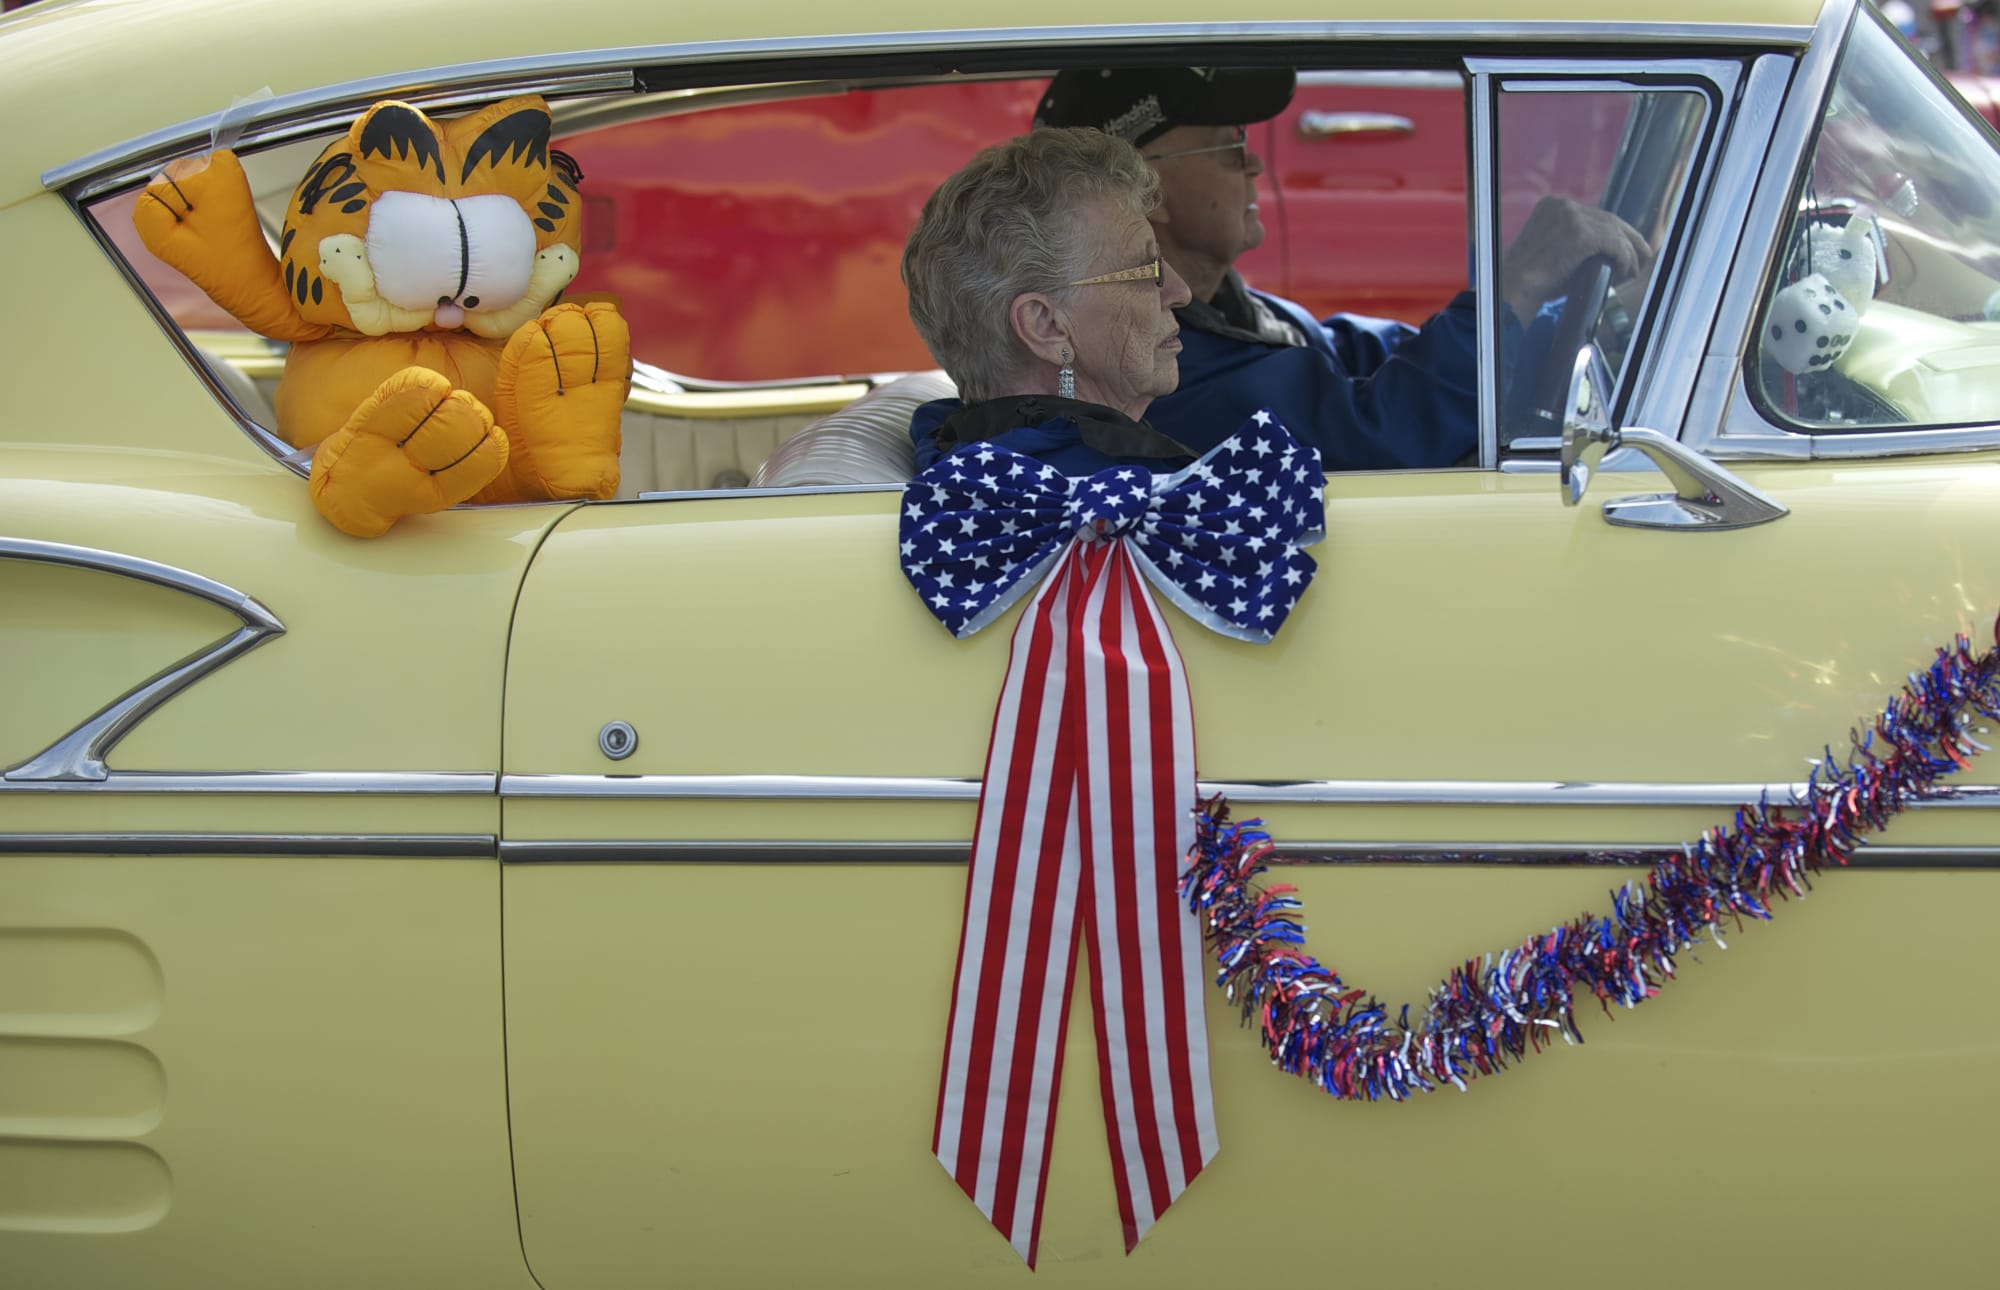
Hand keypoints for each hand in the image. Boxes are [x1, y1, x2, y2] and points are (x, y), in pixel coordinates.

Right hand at [1500, 195, 1652, 323]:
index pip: (1595, 215)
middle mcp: (1562, 204)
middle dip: (1629, 240)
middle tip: (1642, 259)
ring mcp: (1571, 215)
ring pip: (1614, 231)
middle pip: (1609, 219)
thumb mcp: (1554, 251)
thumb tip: (1608, 252)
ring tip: (1632, 272)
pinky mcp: (1579, 231)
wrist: (1514, 291)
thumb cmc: (1531, 282)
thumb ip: (1577, 244)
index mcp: (1552, 205)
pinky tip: (1623, 273)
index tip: (1627, 249)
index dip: (1615, 232)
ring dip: (1629, 254)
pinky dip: (1623, 259)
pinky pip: (1613, 243)